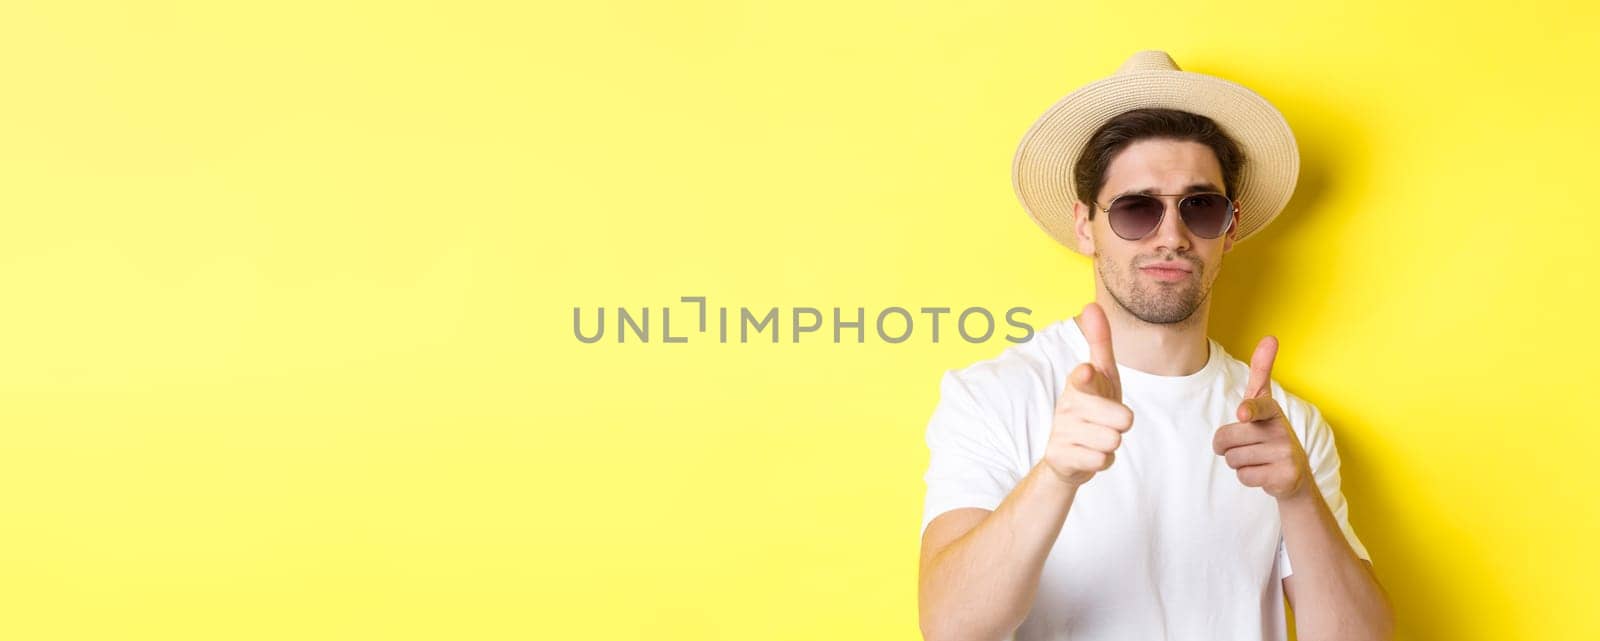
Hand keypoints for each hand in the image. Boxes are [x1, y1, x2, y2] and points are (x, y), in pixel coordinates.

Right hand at [1041, 302, 1132, 486]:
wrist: (1065, 453)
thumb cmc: (1091, 406)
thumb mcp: (1101, 375)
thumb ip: (1099, 342)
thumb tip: (1091, 304)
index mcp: (1079, 383)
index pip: (1085, 379)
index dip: (1087, 377)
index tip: (1085, 371)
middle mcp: (1068, 406)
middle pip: (1121, 418)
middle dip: (1122, 422)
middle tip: (1108, 420)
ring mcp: (1062, 431)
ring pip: (1113, 440)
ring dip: (1111, 442)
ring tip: (1098, 437)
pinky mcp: (1060, 456)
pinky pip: (1101, 460)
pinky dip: (1102, 460)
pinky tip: (1090, 453)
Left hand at [1212, 336, 1312, 499]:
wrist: (1293, 473)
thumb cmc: (1268, 432)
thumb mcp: (1264, 403)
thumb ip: (1262, 372)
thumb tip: (1271, 337)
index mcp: (1272, 411)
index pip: (1257, 406)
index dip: (1249, 410)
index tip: (1243, 413)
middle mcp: (1282, 430)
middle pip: (1226, 439)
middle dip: (1226, 446)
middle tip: (1245, 445)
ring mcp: (1285, 454)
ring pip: (1233, 459)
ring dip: (1238, 462)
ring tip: (1257, 458)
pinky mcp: (1285, 476)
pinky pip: (1244, 476)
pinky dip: (1248, 477)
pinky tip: (1263, 472)